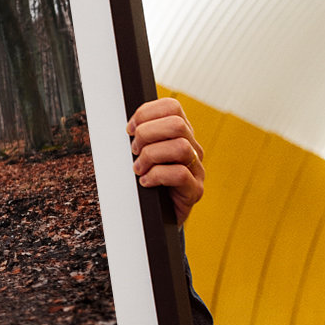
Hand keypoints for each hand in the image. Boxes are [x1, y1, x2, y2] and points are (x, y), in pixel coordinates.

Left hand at [127, 97, 204, 224]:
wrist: (156, 217)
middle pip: (177, 124)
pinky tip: (145, 182)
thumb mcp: (140, 154)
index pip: (172, 107)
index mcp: (180, 134)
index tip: (129, 129)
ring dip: (151, 156)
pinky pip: (180, 174)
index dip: (146, 113)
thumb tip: (127, 126)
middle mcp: (192, 148)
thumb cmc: (146, 182)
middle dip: (147, 134)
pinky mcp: (195, 190)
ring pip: (180, 147)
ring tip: (138, 169)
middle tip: (134, 151)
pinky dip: (156, 176)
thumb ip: (139, 137)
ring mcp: (197, 169)